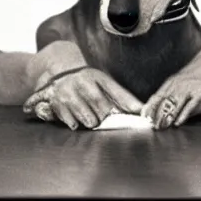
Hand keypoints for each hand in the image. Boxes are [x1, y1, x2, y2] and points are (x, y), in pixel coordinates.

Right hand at [23, 67, 143, 129]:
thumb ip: (124, 98)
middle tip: (101, 115)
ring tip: (87, 113)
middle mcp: (83, 82)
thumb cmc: (87, 84)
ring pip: (89, 121)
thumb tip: (143, 111)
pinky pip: (74, 124)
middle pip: (104, 112)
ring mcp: (69, 92)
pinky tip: (74, 114)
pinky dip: (76, 124)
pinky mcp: (57, 105)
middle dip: (105, 118)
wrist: (58, 76)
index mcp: (98, 76)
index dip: (131, 106)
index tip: (142, 116)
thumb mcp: (104, 84)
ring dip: (90, 122)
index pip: (119, 94)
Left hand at [142, 49, 200, 129]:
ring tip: (160, 125)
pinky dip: (183, 114)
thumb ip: (179, 93)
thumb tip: (168, 108)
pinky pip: (191, 105)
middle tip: (149, 124)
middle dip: (155, 112)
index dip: (150, 105)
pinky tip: (178, 122)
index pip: (159, 93)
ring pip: (174, 102)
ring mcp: (192, 86)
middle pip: (163, 99)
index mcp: (176, 80)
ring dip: (166, 115)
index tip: (144, 116)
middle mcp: (181, 82)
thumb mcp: (191, 81)